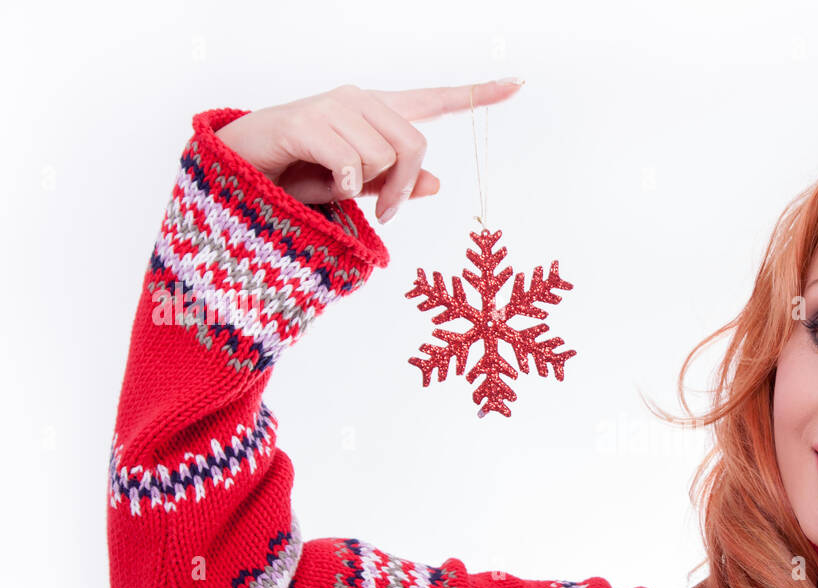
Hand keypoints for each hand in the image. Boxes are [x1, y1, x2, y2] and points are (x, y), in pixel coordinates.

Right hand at [213, 79, 524, 223]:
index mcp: (376, 114)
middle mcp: (359, 100)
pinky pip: (349, 163)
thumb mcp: (354, 190)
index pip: (434, 100)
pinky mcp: (305, 120)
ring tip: (334, 191)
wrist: (237, 173)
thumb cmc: (295, 180)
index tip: (518, 83)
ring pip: (382, 157)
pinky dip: (341, 187)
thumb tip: (437, 183)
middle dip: (401, 187)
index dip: (477, 95)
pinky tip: (320, 185)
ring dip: (366, 190)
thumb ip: (393, 185)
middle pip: (414, 144)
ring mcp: (332, 105)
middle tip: (382, 211)